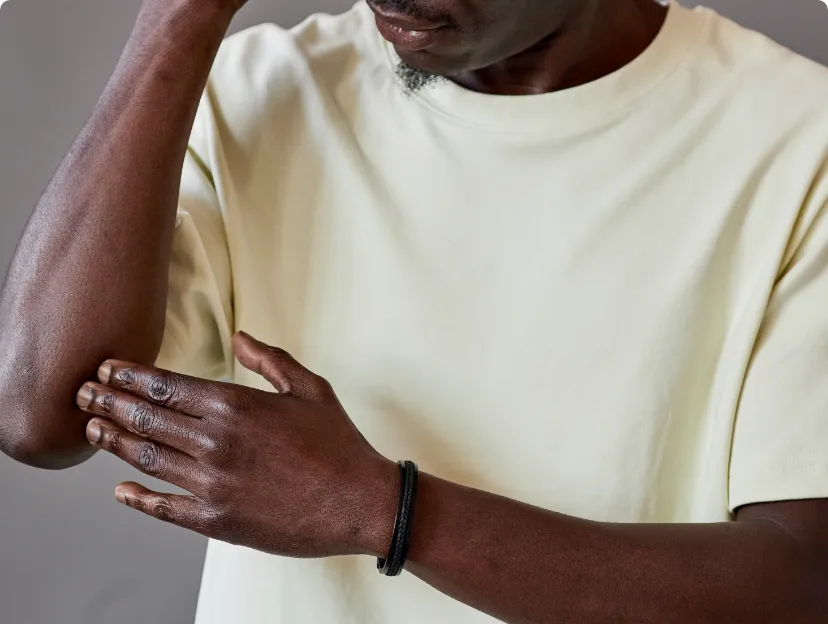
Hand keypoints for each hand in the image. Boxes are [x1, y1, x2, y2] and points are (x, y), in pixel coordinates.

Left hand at [75, 332, 398, 558]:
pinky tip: (121, 491)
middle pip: (148, 418)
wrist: (359, 501)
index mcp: (236, 406)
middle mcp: (217, 443)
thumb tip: (241, 337)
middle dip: (109, 402)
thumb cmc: (339, 442)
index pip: (166, 386)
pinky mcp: (217, 521)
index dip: (129, 376)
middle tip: (82, 393)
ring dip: (115, 442)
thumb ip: (270, 360)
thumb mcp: (311, 388)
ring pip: (149, 458)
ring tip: (92, 430)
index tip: (106, 369)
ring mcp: (213, 485)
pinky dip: (139, 499)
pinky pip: (166, 508)